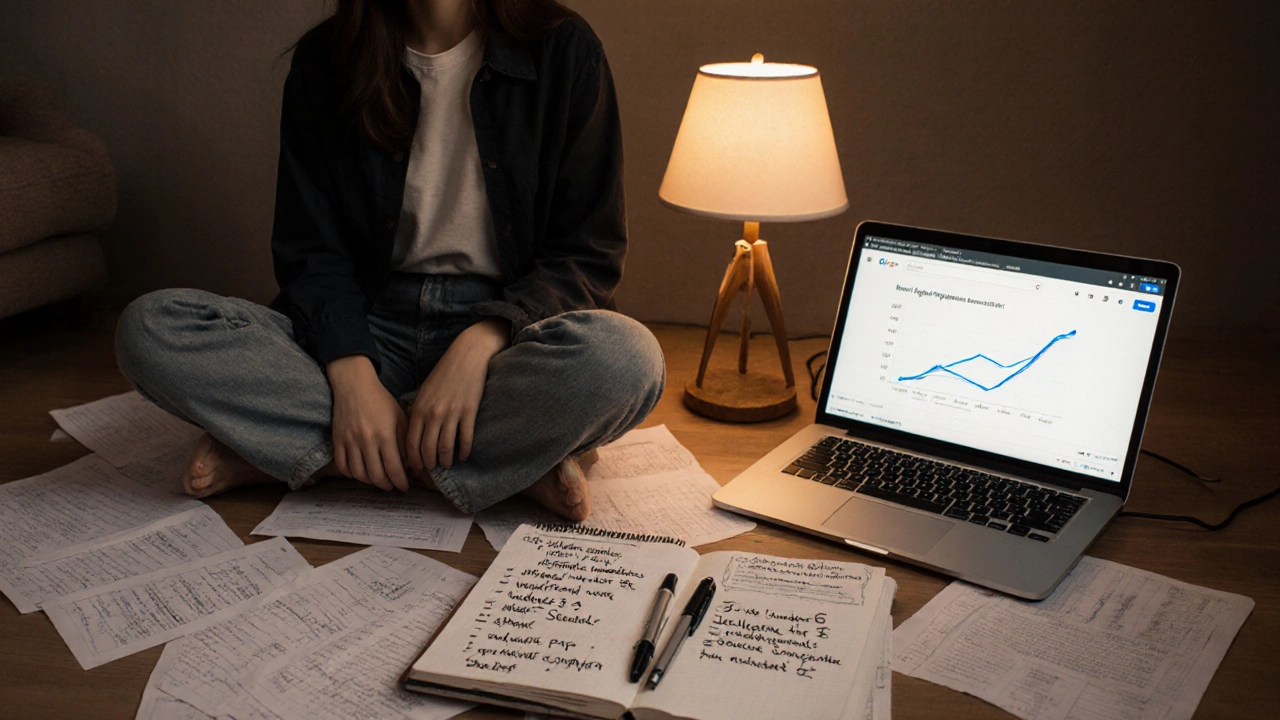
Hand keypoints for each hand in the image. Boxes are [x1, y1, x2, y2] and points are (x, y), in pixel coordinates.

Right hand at [326, 355, 409, 490]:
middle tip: (392, 486)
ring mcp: (349, 441)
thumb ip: (406, 442)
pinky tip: (361, 472)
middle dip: (387, 485)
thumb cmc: (381, 401)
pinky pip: (343, 466)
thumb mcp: (400, 418)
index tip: (405, 487)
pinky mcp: (337, 440)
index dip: (401, 482)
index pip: (394, 468)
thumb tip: (412, 465)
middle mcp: (366, 440)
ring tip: (378, 480)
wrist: (354, 385)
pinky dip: (352, 474)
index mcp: (385, 434)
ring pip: (359, 474)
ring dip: (370, 482)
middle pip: (376, 475)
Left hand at [407, 318, 510, 471]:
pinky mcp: (469, 412)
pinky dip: (464, 451)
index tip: (415, 468)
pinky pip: (465, 438)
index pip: (411, 442)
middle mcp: (433, 413)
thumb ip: (419, 412)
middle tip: (431, 470)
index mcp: (419, 408)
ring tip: (447, 465)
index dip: (412, 459)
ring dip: (446, 460)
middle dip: (428, 463)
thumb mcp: (425, 391)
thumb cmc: (444, 373)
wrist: (467, 355)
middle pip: (427, 448)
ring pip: (446, 447)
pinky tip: (464, 456)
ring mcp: (451, 413)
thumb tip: (416, 435)